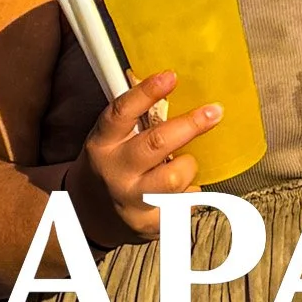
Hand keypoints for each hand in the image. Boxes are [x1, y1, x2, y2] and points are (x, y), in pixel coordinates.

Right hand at [65, 70, 221, 246]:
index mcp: (103, 143)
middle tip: (215, 111)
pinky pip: (185, 204)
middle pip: (156, 144)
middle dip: (191, 125)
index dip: (146, 93)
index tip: (171, 76)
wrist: (87, 216)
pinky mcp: (147, 225)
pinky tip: (180, 191)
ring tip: (183, 163)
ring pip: (174, 178)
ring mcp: (130, 201)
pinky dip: (190, 193)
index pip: (122, 113)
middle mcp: (115, 172)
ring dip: (188, 166)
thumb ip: (135, 116)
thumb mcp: (110, 138)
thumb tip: (170, 80)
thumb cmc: (111, 164)